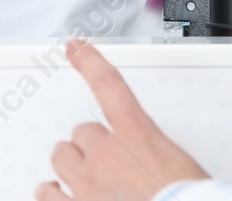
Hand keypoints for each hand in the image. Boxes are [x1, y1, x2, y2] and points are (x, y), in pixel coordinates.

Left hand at [36, 40, 208, 200]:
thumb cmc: (185, 199)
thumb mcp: (179, 167)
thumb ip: (155, 153)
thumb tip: (153, 163)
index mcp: (137, 135)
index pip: (108, 84)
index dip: (89, 61)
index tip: (76, 46)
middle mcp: (105, 154)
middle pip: (82, 132)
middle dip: (93, 145)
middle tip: (110, 162)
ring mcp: (86, 182)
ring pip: (61, 157)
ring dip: (71, 165)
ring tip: (86, 178)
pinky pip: (46, 193)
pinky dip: (50, 193)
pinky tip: (58, 194)